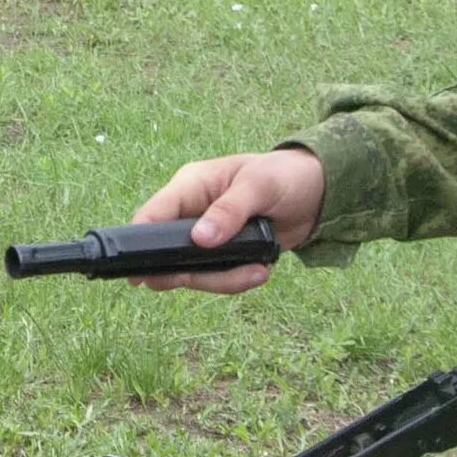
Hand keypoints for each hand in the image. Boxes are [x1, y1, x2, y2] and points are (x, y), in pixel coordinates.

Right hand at [127, 148, 327, 290]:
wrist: (317, 194)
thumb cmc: (285, 176)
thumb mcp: (259, 186)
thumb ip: (230, 210)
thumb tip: (200, 239)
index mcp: (191, 186)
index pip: (153, 214)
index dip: (139, 242)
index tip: (139, 273)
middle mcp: (192, 214)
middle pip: (168, 254)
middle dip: (191, 273)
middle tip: (217, 280)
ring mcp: (206, 238)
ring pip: (192, 273)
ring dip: (222, 280)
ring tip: (258, 273)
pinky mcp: (223, 256)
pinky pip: (217, 278)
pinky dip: (236, 281)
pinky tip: (260, 272)